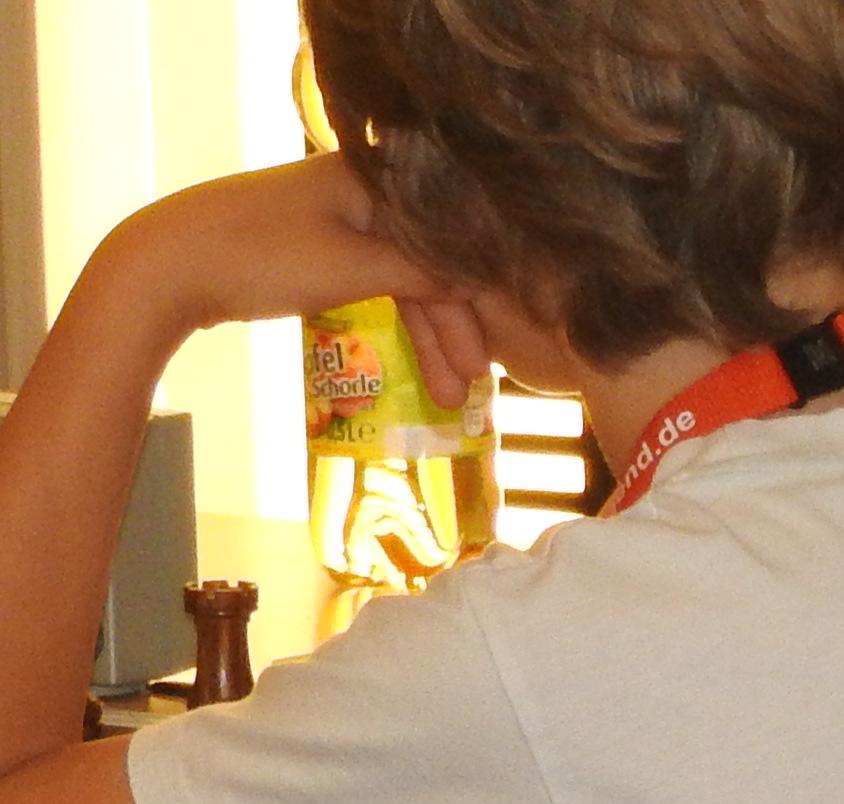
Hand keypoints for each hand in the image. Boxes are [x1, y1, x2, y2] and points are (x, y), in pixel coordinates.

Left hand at [84, 161, 483, 378]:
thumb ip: (423, 275)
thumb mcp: (353, 268)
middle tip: (470, 389)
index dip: (476, 296)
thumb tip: (480, 284)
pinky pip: (371, 284)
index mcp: (370, 180)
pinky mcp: (310, 246)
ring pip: (399, 281)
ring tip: (443, 398)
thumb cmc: (261, 256)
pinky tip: (410, 359)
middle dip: (450, 331)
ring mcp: (331, 220)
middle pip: (425, 264)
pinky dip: (392, 323)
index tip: (494, 350)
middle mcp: (355, 192)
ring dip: (424, 339)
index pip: (445, 239)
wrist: (166, 264)